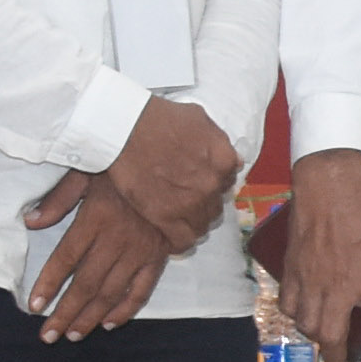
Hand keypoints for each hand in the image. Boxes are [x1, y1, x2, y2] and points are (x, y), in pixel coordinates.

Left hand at [22, 171, 174, 338]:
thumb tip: (30, 221)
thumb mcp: (86, 172)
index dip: (48, 284)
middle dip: (65, 313)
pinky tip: (110, 323)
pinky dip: (126, 309)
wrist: (174, 164)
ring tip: (73, 334)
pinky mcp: (158, 256)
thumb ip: (58, 199)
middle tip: (48, 335)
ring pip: (111, 292)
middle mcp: (116, 239)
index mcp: (95, 218)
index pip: (65, 258)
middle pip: (86, 284)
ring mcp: (139, 251)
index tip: (34, 305)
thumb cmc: (124, 166)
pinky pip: (142, 289)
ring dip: (91, 317)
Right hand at [103, 95, 242, 252]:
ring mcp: (190, 203)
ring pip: (202, 225)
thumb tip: (234, 160)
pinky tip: (171, 237)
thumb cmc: (159, 118)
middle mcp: (212, 184)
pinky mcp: (166, 217)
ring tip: (177, 217)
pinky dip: (179, 243)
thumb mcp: (199, 119)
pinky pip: (183, 241)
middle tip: (185, 198)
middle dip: (204, 204)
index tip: (200, 183)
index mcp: (223, 160)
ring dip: (192, 222)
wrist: (126, 129)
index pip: (228, 182)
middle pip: (216, 206)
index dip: (213, 183)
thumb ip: (219, 141)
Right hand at [283, 147, 360, 361]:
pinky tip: (304, 308)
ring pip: (307, 326)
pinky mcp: (291, 270)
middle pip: (332, 338)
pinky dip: (295, 313)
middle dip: (338, 355)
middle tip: (342, 356)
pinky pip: (287, 305)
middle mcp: (338, 289)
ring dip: (316, 335)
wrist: (329, 182)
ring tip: (325, 331)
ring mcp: (311, 282)